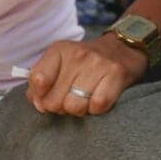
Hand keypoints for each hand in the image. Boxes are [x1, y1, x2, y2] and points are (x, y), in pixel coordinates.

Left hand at [26, 36, 146, 116]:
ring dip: (79, 109)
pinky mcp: (116, 74)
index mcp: (58, 50)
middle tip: (70, 98)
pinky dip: (96, 109)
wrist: (123, 49)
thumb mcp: (59, 63)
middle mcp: (77, 54)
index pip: (37, 80)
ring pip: (75, 106)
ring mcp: (97, 63)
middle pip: (55, 100)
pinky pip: (97, 106)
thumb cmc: (85, 63)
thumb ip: (41, 83)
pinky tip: (98, 98)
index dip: (39, 96)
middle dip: (60, 107)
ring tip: (84, 99)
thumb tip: (39, 104)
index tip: (47, 96)